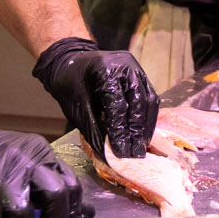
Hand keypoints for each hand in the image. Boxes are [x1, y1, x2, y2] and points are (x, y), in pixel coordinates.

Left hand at [33, 38, 158, 158]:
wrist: (70, 61)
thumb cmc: (69, 84)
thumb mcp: (76, 109)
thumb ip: (94, 131)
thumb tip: (109, 156)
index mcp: (105, 70)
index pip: (118, 106)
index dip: (121, 132)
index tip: (123, 153)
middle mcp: (126, 66)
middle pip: (138, 103)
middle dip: (137, 132)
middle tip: (135, 153)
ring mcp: (136, 68)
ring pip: (149, 101)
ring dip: (146, 127)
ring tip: (141, 147)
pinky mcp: (141, 75)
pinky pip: (149, 98)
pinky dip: (147, 118)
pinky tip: (142, 134)